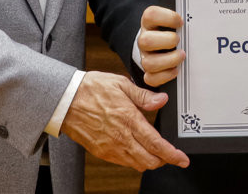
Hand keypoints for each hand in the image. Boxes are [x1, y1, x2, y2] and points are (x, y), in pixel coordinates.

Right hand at [61, 71, 188, 170]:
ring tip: (156, 152)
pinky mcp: (101, 151)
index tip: (182, 159)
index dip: (172, 155)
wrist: (65, 100)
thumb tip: (162, 100)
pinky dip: (135, 160)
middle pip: (149, 160)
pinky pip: (123, 163)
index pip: (156, 144)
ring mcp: (110, 147)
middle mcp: (120, 137)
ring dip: (149, 161)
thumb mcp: (121, 84)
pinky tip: (137, 150)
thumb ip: (144, 95)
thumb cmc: (91, 89)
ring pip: (137, 164)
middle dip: (164, 160)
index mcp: (128, 119)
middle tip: (171, 155)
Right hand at [139, 6, 184, 86]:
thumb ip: (184, 17)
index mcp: (149, 23)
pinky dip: (165, 76)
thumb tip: (200, 17)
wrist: (161, 43)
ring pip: (148, 63)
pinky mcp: (149, 72)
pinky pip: (151, 79)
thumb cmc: (172, 29)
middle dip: (167, 41)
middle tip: (179, 40)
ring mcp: (145, 57)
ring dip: (169, 60)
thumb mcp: (174, 20)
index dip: (167, 18)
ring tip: (182, 55)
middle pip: (145, 41)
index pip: (151, 15)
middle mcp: (144, 39)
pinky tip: (176, 70)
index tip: (181, 22)